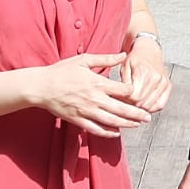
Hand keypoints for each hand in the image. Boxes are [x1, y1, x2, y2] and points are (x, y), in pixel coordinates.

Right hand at [29, 53, 151, 137]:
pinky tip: (116, 133)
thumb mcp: (84, 60)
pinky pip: (96, 129)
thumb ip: (106, 59)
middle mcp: (94, 99)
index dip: (133, 93)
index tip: (139, 94)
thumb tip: (123, 54)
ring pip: (111, 122)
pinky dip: (107, 133)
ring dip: (126, 124)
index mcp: (98, 83)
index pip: (123, 91)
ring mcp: (86, 111)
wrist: (41, 87)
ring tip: (137, 125)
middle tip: (148, 118)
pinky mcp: (77, 120)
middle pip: (121, 109)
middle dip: (136, 114)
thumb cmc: (62, 71)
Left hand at [121, 37, 171, 113]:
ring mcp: (164, 83)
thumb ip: (123, 84)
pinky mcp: (168, 86)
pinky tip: (145, 104)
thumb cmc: (135, 59)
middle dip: (132, 105)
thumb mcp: (124, 67)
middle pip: (142, 103)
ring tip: (134, 102)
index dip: (125, 101)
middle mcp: (156, 78)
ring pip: (151, 106)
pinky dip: (151, 108)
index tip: (121, 99)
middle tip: (126, 101)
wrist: (149, 50)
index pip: (134, 98)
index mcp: (144, 73)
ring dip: (141, 108)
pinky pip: (160, 105)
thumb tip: (123, 98)